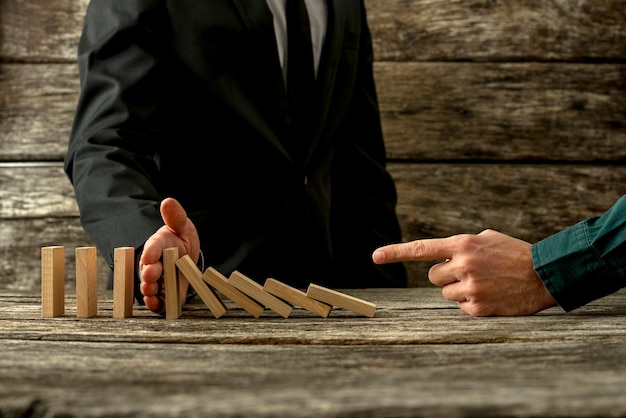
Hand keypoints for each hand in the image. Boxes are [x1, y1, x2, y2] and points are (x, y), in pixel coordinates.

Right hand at [139, 197, 199, 312]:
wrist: (184, 256)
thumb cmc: (180, 239)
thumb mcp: (181, 226)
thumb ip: (175, 217)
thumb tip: (168, 201)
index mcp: (158, 245)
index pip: (153, 247)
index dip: (151, 252)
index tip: (149, 256)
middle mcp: (155, 263)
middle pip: (149, 268)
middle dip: (149, 272)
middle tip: (150, 275)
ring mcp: (159, 279)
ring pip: (151, 285)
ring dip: (150, 289)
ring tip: (151, 291)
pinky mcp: (165, 293)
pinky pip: (160, 300)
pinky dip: (157, 304)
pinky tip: (157, 305)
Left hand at [372, 229, 556, 315]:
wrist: (545, 274)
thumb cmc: (514, 253)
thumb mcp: (486, 238)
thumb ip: (460, 245)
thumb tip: (440, 255)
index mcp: (462, 244)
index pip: (421, 249)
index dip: (396, 253)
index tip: (375, 257)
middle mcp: (463, 265)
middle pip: (433, 276)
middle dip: (447, 276)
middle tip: (470, 273)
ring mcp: (470, 287)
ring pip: (445, 293)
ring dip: (459, 291)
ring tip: (485, 284)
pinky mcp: (478, 308)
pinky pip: (461, 307)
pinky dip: (472, 304)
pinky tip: (491, 296)